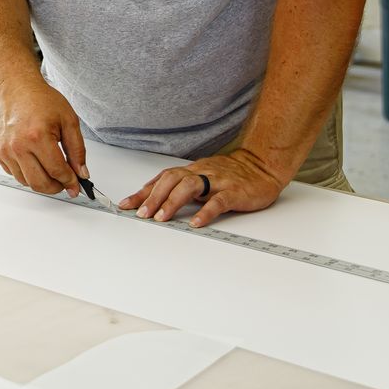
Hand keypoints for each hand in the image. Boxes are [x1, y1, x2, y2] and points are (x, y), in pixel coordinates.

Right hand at [0, 81, 88, 196]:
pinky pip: (14, 173)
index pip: (57, 171)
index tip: (75, 185)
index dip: (70, 181)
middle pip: (39, 183)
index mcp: (37, 136)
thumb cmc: (40, 100)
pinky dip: (26, 172)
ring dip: (41, 181)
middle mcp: (18, 145)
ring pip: (25, 181)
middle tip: (64, 182)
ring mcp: (5, 150)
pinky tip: (34, 160)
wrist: (15, 88)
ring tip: (49, 169)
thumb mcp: (69, 120)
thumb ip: (77, 150)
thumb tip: (81, 173)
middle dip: (56, 187)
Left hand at [119, 149, 287, 227]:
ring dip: (172, 202)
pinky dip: (205, 211)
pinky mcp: (234, 192)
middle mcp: (201, 173)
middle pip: (171, 180)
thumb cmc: (232, 175)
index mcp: (192, 171)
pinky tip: (196, 222)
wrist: (262, 166)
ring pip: (190, 187)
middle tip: (141, 214)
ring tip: (161, 218)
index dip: (143, 191)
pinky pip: (218, 201)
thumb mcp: (203, 178)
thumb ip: (184, 187)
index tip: (126, 204)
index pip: (162, 179)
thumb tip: (157, 201)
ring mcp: (218, 181)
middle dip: (153, 197)